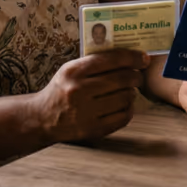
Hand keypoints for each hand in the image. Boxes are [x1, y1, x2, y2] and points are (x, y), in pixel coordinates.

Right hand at [33, 49, 148, 143]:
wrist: (42, 118)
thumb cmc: (61, 89)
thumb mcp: (70, 70)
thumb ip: (94, 63)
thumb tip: (128, 57)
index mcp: (74, 71)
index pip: (111, 59)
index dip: (132, 57)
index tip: (144, 58)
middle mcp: (79, 91)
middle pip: (122, 79)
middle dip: (136, 76)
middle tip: (138, 75)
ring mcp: (86, 112)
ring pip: (125, 98)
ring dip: (132, 93)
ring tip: (128, 91)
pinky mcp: (93, 129)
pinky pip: (123, 117)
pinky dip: (129, 109)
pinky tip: (125, 105)